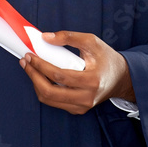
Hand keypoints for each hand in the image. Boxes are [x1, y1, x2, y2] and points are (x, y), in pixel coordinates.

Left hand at [19, 31, 135, 114]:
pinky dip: (44, 90)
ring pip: (49, 100)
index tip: (30, 55)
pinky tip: (40, 77)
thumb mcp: (92, 42)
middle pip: (50, 92)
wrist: (122, 78)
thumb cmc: (107, 59)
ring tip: (30, 68)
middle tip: (25, 62)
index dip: (41, 66)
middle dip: (33, 76)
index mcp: (92, 81)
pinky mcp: (78, 109)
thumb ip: (69, 37)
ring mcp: (82, 106)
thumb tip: (45, 37)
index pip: (59, 76)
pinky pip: (55, 102)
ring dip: (36, 83)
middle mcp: (87, 97)